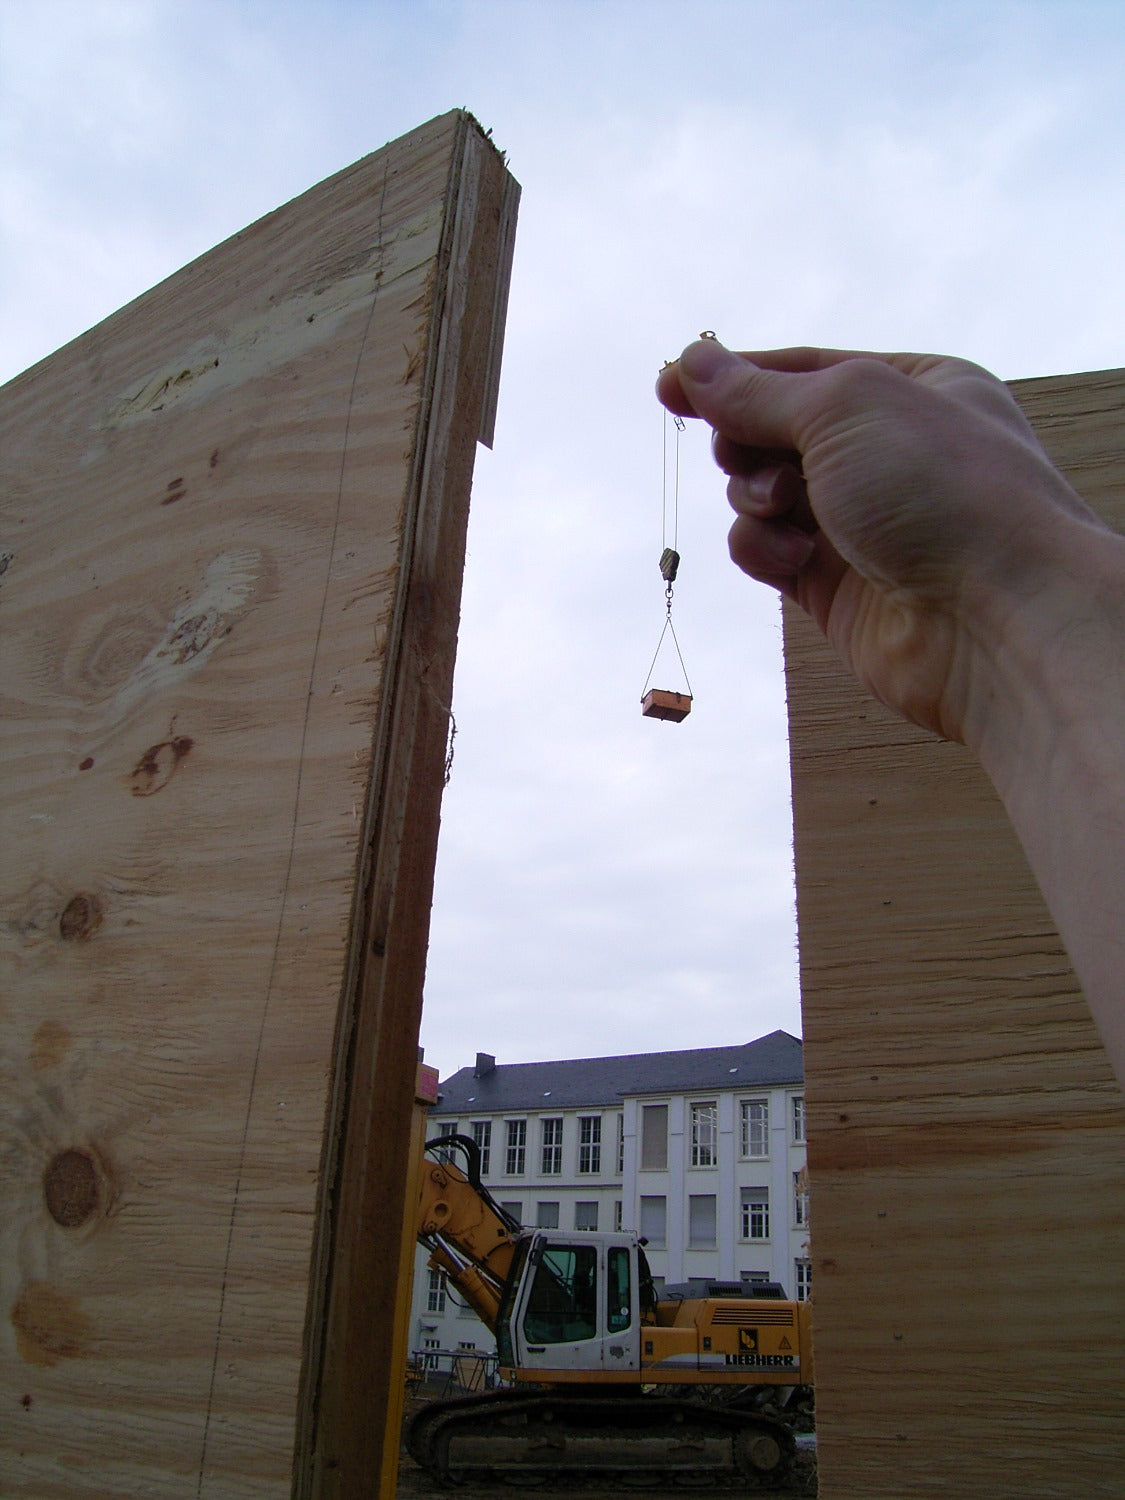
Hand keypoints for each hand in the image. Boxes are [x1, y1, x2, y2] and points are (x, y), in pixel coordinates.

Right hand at [656, 339, 1098, 747]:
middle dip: (748, 442)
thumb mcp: (843, 408)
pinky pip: (768, 551)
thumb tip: (690, 362)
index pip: (803, 369)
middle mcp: (889, 453)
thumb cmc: (941, 490)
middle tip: (745, 452)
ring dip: (756, 497)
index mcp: (914, 387)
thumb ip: (757, 391)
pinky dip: (763, 549)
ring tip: (786, 509)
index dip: (734, 375)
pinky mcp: (835, 587)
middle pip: (775, 432)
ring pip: (763, 495)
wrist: (993, 617)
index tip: (667, 385)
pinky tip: (792, 559)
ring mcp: (862, 522)